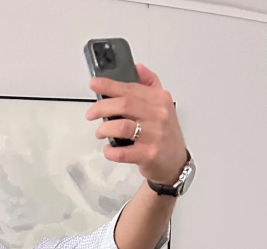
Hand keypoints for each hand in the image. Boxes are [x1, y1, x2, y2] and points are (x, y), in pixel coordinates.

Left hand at [86, 64, 187, 184]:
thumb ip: (150, 85)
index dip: (109, 85)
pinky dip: (110, 151)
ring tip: (100, 132)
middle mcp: (158, 115)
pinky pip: (122, 153)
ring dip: (104, 129)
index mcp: (159, 99)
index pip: (130, 88)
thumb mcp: (163, 104)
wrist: (176, 161)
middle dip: (101, 108)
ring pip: (121, 127)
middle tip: (91, 114)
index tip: (94, 84)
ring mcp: (154, 136)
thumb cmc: (165, 133)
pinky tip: (108, 149)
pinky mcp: (148, 155)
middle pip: (123, 105)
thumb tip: (137, 68)